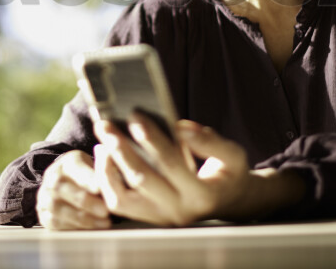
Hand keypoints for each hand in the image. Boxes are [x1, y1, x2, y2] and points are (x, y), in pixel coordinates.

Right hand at [36, 150, 111, 229]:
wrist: (70, 186)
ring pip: (59, 208)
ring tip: (103, 223)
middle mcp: (51, 177)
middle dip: (87, 202)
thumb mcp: (98, 168)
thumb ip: (106, 172)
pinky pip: (55, 223)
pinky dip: (73, 227)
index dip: (88, 179)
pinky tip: (90, 229)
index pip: (76, 168)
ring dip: (83, 218)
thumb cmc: (91, 177)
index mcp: (67, 162)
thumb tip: (117, 180)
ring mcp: (44, 196)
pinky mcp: (43, 214)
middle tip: (106, 211)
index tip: (100, 188)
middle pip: (65, 189)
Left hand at [94, 114, 303, 226]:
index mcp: (201, 195)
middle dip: (120, 149)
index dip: (152, 139)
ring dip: (107, 168)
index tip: (135, 116)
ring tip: (103, 142)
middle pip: (140, 180)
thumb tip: (181, 127)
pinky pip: (118, 202)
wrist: (228, 202)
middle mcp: (178, 211)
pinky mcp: (147, 218)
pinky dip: (107, 180)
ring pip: (121, 198)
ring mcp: (160, 218)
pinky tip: (106, 156)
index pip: (171, 164)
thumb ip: (209, 141)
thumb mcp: (232, 155)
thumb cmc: (228, 174)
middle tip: (105, 125)